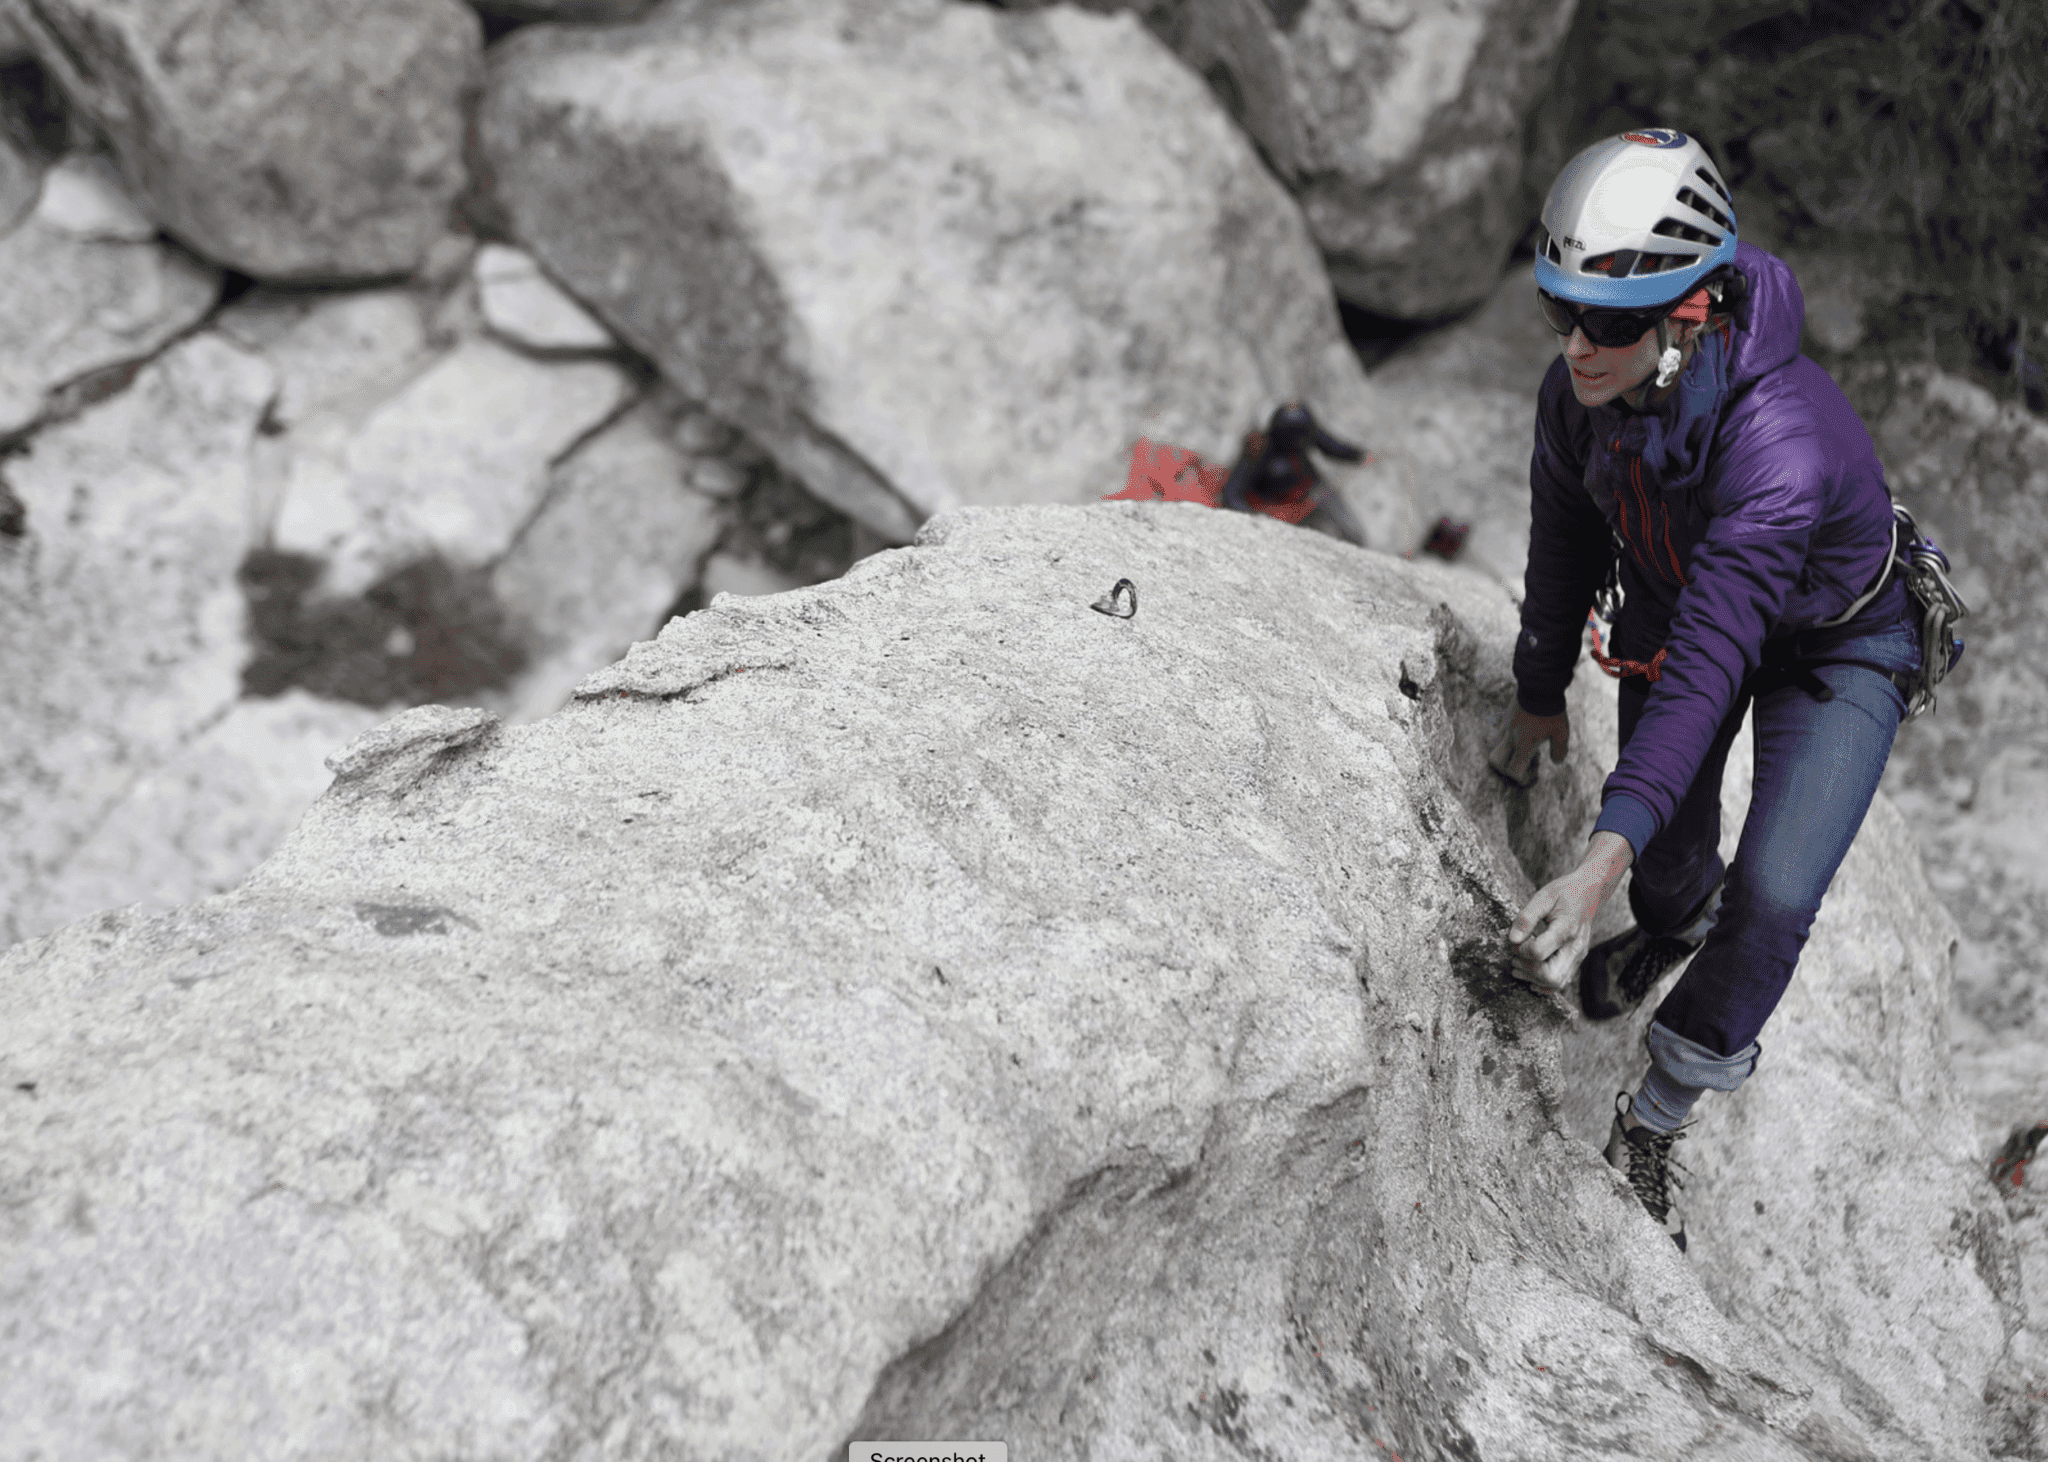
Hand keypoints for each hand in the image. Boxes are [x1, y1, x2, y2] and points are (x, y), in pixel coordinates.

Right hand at [1488, 706, 1569, 788]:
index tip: (1528, 777)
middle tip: (1516, 766)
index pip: (1513, 770)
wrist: (1539, 685)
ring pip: (1493, 746)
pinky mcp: (1505, 716)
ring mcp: (1505, 726)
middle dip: (1503, 769)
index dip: (1519, 778)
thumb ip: (1559, 750)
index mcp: (1524, 745)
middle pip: (1495, 761)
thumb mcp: (1561, 732)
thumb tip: (1557, 761)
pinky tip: (1518, 733)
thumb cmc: (1551, 711)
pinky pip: (1498, 731)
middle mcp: (1511, 738)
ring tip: (1515, 750)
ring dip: (1501, 752)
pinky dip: (1504, 737)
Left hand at [1507, 831, 1633, 992]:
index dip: (1521, 950)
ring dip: (1533, 977)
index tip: (1516, 940)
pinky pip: (1562, 982)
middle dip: (1527, 969)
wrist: (1590, 892)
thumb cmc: (1566, 892)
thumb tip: (1512, 940)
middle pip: (1550, 976)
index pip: (1538, 952)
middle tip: (1516, 955)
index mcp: (1566, 929)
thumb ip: (1526, 918)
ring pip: (1556, 983)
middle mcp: (1575, 947)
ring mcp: (1578, 956)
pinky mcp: (1577, 960)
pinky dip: (1544, 983)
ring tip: (1519, 962)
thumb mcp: (1543, 897)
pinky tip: (1531, 973)